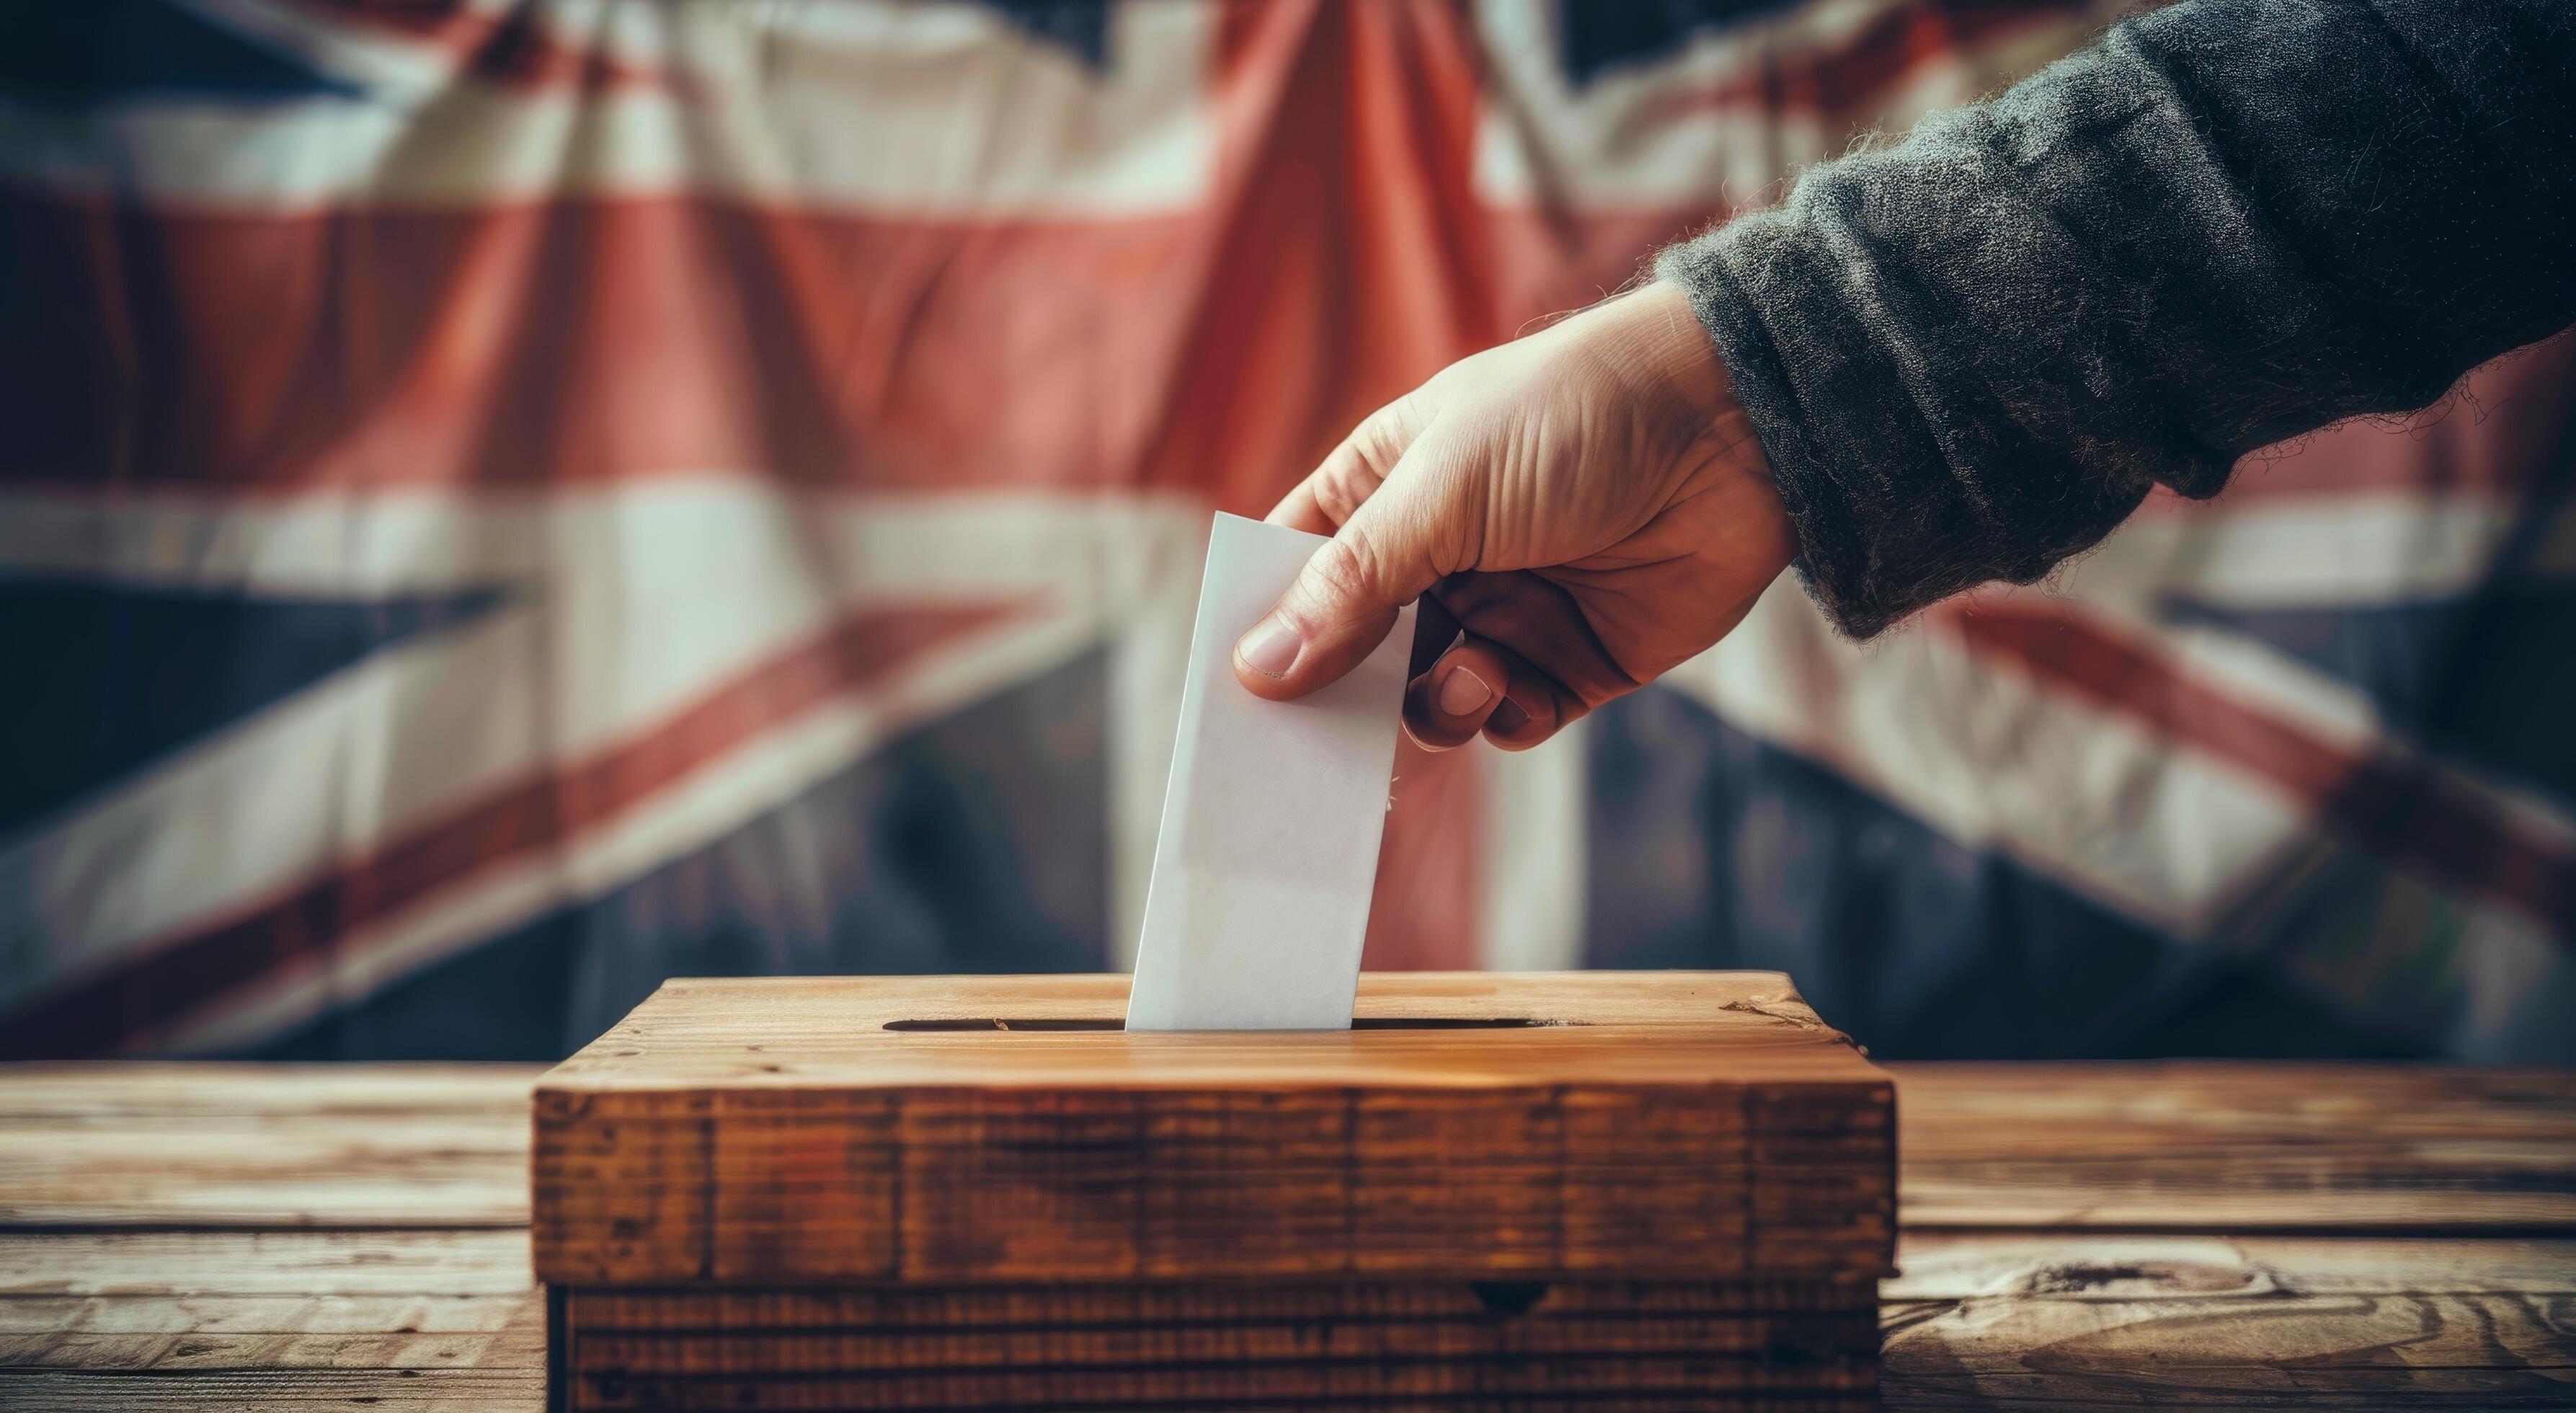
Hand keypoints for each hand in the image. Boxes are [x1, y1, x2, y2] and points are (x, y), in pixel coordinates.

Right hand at [1231, 282, 1793, 749]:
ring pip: (1427, 698)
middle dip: (1340, 694)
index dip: (1264, 628)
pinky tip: (1511, 681)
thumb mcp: (1441, 490)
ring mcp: (1506, 608)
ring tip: (1467, 671)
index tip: (1236, 691)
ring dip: (1430, 703)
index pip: (1295, 570)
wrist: (1734, 426)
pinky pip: (1509, 717)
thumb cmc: (1572, 418)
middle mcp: (1438, 555)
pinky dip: (1500, 714)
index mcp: (1386, 489)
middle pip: (1355, 652)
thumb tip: (1256, 668)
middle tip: (1318, 741)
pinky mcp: (1574, 659)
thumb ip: (1351, 584)